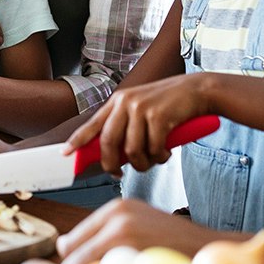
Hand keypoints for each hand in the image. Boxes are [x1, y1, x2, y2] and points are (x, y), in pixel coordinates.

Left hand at [56, 198, 219, 263]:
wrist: (207, 249)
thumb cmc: (171, 242)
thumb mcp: (136, 224)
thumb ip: (104, 233)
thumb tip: (61, 247)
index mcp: (115, 209)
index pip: (70, 243)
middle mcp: (116, 216)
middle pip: (71, 257)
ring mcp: (124, 235)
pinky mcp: (134, 255)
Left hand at [66, 74, 212, 174]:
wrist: (197, 90)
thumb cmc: (170, 104)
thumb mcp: (142, 108)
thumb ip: (126, 127)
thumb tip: (113, 157)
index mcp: (118, 101)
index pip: (92, 124)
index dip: (78, 141)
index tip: (66, 154)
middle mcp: (126, 102)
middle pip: (108, 142)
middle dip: (111, 164)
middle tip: (118, 173)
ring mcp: (141, 108)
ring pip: (132, 150)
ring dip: (143, 163)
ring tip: (154, 159)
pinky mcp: (158, 116)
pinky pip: (153, 149)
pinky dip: (160, 157)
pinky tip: (166, 152)